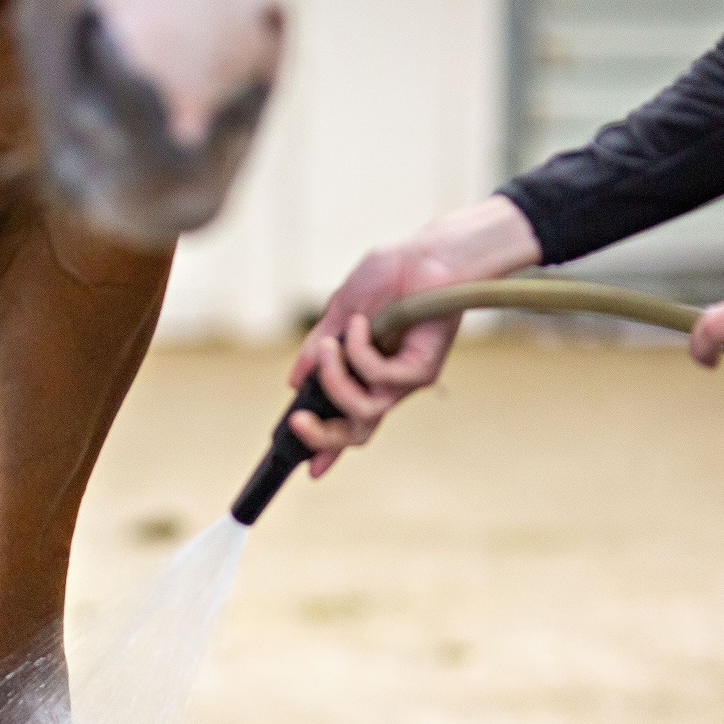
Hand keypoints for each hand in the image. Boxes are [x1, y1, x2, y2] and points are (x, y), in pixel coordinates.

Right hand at [287, 195, 540, 476]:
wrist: (429, 254)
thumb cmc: (392, 275)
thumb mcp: (342, 311)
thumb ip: (320, 347)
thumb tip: (295, 381)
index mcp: (370, 375)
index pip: (347, 419)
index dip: (328, 447)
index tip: (308, 469)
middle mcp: (389, 384)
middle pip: (356, 432)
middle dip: (322, 435)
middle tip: (297, 420)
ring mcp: (406, 380)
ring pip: (363, 410)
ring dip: (335, 380)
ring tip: (331, 346)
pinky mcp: (422, 369)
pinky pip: (380, 378)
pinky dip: (360, 351)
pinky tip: (364, 323)